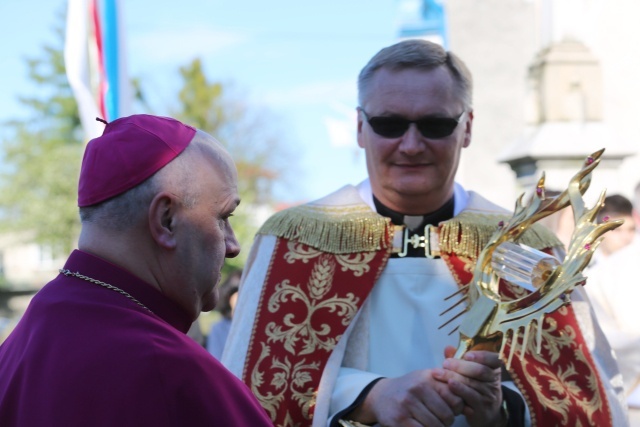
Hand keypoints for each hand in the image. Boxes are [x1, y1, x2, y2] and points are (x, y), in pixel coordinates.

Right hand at [347, 369, 463, 426]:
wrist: (381, 395)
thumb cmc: (410, 389)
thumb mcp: (426, 380)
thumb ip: (447, 387)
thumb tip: (471, 405)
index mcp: (427, 377)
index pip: (455, 397)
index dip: (458, 408)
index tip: (452, 410)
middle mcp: (417, 388)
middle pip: (446, 415)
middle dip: (447, 422)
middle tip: (442, 420)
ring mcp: (407, 404)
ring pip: (435, 425)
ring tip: (432, 423)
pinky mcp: (399, 419)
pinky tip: (422, 425)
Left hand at [431, 346, 503, 426]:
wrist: (486, 412)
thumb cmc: (475, 386)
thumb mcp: (470, 371)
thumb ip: (460, 359)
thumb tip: (448, 348)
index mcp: (494, 368)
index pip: (494, 359)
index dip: (481, 356)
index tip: (466, 355)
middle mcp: (494, 381)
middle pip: (480, 371)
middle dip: (460, 366)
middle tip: (445, 363)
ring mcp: (489, 396)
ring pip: (472, 385)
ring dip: (454, 378)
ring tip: (439, 374)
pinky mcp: (482, 409)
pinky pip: (469, 399)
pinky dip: (457, 392)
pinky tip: (447, 387)